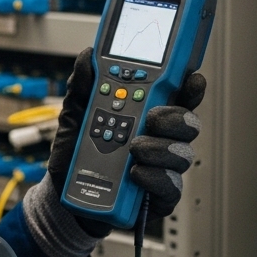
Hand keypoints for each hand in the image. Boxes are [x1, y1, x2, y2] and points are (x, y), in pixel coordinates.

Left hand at [46, 48, 206, 231]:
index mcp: (147, 114)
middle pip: (188, 123)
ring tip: (134, 148)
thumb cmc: (75, 157)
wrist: (65, 197)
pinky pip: (171, 186)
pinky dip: (154, 177)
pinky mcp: (160, 196)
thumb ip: (82, 88)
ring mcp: (163, 168)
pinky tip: (136, 173)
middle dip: (175, 117)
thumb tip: (87, 58)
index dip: (190, 86)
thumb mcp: (73, 117)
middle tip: (152, 117)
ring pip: (182, 153)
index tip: (191, 78)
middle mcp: (160, 139)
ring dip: (160, 148)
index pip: (177, 96)